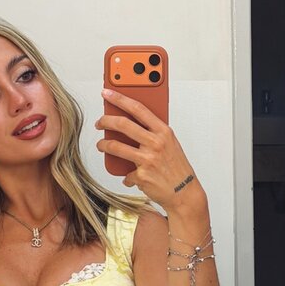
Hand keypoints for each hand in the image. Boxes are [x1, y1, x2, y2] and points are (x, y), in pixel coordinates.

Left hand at [95, 88, 207, 215]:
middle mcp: (156, 143)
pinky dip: (126, 175)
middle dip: (105, 121)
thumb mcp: (170, 143)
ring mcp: (148, 160)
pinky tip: (130, 176)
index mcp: (163, 131)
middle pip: (123, 124)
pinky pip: (125, 172)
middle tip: (99, 122)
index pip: (138, 108)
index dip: (120, 98)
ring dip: (104, 145)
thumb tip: (129, 122)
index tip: (107, 92)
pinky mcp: (141, 176)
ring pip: (116, 147)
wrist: (185, 192)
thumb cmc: (177, 167)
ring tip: (102, 145)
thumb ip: (153, 132)